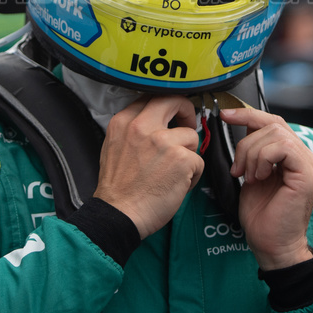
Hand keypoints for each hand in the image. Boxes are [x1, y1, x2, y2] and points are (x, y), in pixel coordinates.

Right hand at [93, 96, 203, 238]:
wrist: (118, 215)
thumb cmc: (117, 189)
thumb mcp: (113, 147)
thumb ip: (132, 131)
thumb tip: (156, 124)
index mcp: (124, 122)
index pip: (151, 97)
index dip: (166, 105)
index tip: (171, 115)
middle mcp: (142, 126)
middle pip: (173, 100)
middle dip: (186, 110)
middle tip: (188, 123)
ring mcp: (163, 141)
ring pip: (191, 136)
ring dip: (188, 154)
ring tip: (175, 173)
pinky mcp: (181, 159)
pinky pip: (198, 161)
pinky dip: (192, 176)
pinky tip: (177, 186)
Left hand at [222, 107, 312, 270]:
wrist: (271, 245)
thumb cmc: (262, 216)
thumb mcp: (252, 173)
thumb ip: (253, 150)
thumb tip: (240, 124)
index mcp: (294, 155)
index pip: (273, 121)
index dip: (248, 114)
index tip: (224, 114)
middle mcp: (306, 156)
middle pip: (272, 125)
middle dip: (246, 142)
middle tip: (238, 170)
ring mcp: (311, 163)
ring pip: (276, 134)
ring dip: (252, 154)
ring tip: (249, 177)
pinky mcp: (308, 173)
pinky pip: (282, 147)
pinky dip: (263, 159)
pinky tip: (259, 178)